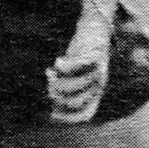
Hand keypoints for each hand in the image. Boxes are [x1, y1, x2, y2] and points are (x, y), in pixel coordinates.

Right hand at [47, 6, 111, 123]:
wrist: (96, 29)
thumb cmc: (83, 56)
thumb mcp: (77, 76)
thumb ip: (67, 91)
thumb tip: (51, 106)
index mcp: (96, 93)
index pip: (85, 116)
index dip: (67, 118)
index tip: (51, 113)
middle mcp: (98, 86)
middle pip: (74, 102)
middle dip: (56, 96)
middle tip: (50, 83)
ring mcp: (97, 71)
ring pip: (71, 86)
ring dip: (56, 81)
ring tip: (51, 72)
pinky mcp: (92, 56)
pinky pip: (72, 67)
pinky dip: (61, 66)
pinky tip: (57, 61)